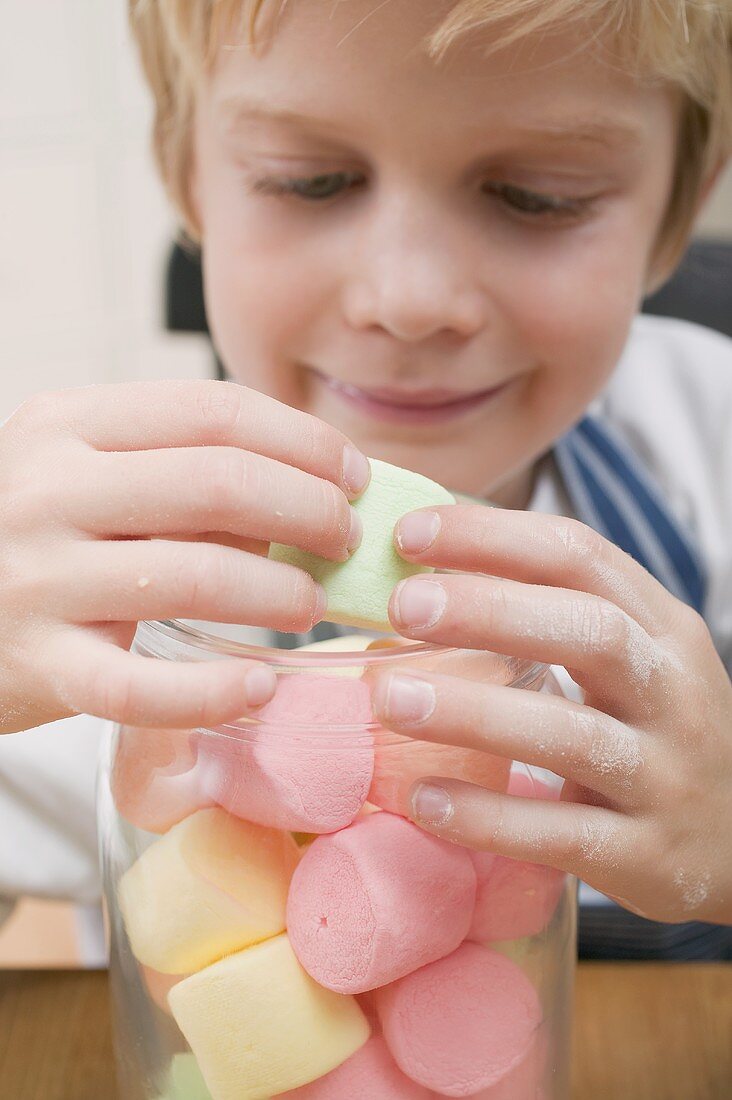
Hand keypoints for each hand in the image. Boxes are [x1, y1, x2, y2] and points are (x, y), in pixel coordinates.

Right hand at [0, 380, 368, 732]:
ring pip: (196, 575)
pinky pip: (142, 688)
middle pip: (218, 482)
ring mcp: (39, 579)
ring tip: (312, 604)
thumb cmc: (34, 536)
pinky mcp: (38, 665)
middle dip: (311, 509)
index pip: (215, 411)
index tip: (353, 475)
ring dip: (281, 592)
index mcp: (68, 426)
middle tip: (346, 540)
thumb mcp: (88, 476)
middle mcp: (49, 491)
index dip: (304, 440)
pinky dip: (215, 692)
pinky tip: (258, 685)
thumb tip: (310, 493)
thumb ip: (181, 473)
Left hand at [372, 505, 731, 924]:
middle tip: (403, 605)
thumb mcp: (633, 661)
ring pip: (572, 734)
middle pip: (588, 631)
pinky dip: (489, 815)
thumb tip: (421, 584)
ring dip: (474, 712)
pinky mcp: (645, 854)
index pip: (580, 557)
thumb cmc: (658, 733)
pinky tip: (423, 800)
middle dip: (490, 610)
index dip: (493, 537)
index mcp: (661, 629)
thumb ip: (552, 618)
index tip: (410, 532)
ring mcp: (664, 776)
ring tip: (389, 699)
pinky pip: (562, 834)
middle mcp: (672, 692)